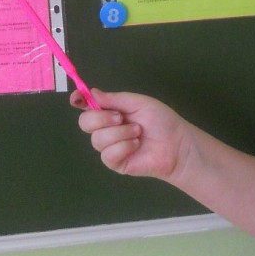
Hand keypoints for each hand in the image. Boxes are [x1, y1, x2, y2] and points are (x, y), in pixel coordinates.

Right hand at [71, 89, 189, 180]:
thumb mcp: (138, 103)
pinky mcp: (115, 163)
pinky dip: (123, 147)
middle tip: (120, 117)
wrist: (176, 144)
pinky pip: (107, 154)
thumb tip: (90, 92)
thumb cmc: (161, 121)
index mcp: (111, 111)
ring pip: (97, 139)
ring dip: (119, 133)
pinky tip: (137, 145)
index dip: (79, 100)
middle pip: (85, 123)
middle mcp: (107, 128)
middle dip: (101, 118)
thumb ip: (113, 99)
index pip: (87, 106)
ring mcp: (110, 147)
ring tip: (138, 132)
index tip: (77, 99)